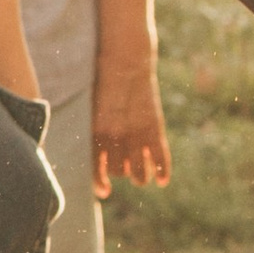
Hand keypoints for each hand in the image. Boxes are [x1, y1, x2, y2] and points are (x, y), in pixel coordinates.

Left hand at [92, 63, 170, 192]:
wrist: (125, 60)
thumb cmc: (102, 81)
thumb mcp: (90, 106)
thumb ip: (92, 129)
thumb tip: (92, 152)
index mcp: (95, 133)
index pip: (96, 170)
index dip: (100, 184)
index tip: (105, 192)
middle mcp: (115, 138)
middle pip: (118, 171)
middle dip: (121, 172)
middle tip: (124, 168)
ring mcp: (136, 135)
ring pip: (138, 173)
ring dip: (139, 177)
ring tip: (140, 177)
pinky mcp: (154, 129)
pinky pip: (160, 159)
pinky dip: (162, 171)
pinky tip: (162, 181)